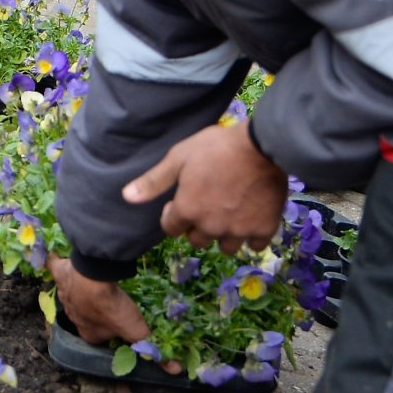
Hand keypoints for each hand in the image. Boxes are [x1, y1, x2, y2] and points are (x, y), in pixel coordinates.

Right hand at [49, 256, 176, 370]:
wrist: (92, 277)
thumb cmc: (112, 307)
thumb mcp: (136, 330)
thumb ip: (152, 348)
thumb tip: (175, 370)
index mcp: (88, 333)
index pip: (98, 337)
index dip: (110, 333)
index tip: (121, 325)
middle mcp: (73, 316)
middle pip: (84, 317)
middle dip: (95, 313)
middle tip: (112, 303)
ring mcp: (65, 294)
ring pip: (72, 296)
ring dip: (81, 293)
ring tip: (97, 283)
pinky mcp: (60, 274)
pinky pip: (55, 269)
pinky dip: (55, 264)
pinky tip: (62, 256)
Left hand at [123, 122, 288, 253]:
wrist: (261, 145)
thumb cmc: (216, 147)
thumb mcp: (178, 158)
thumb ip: (154, 181)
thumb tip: (127, 197)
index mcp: (187, 210)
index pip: (171, 229)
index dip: (173, 215)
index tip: (181, 200)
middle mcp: (211, 227)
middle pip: (197, 240)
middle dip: (197, 226)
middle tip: (207, 205)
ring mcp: (239, 230)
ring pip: (226, 247)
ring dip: (223, 235)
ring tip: (229, 214)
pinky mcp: (264, 229)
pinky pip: (254, 245)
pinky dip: (252, 236)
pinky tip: (251, 219)